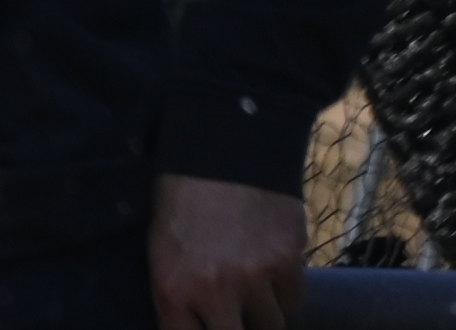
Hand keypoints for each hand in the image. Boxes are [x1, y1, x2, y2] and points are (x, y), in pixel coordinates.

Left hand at [150, 172, 306, 329]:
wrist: (221, 144)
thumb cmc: (181, 194)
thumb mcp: (162, 246)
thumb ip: (179, 292)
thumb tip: (197, 322)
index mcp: (172, 286)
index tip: (211, 324)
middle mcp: (215, 289)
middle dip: (238, 329)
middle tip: (239, 317)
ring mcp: (255, 277)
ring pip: (273, 326)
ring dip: (265, 315)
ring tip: (256, 295)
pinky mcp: (289, 260)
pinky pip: (294, 298)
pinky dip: (286, 292)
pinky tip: (274, 271)